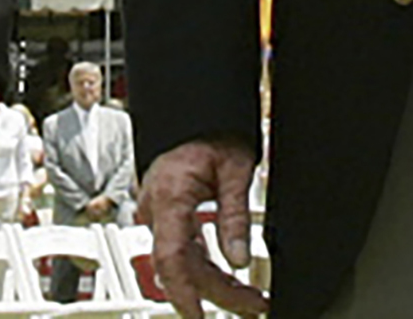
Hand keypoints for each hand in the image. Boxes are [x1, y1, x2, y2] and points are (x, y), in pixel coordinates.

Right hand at [143, 136, 266, 317]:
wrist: (196, 113)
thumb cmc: (211, 132)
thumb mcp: (236, 170)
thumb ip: (235, 216)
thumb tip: (239, 259)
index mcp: (170, 195)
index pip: (169, 255)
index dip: (182, 292)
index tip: (197, 315)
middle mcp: (157, 208)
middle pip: (183, 266)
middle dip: (219, 293)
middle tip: (255, 306)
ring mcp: (159, 214)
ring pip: (185, 263)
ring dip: (216, 284)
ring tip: (252, 300)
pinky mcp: (168, 217)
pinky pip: (185, 251)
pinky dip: (209, 269)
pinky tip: (231, 280)